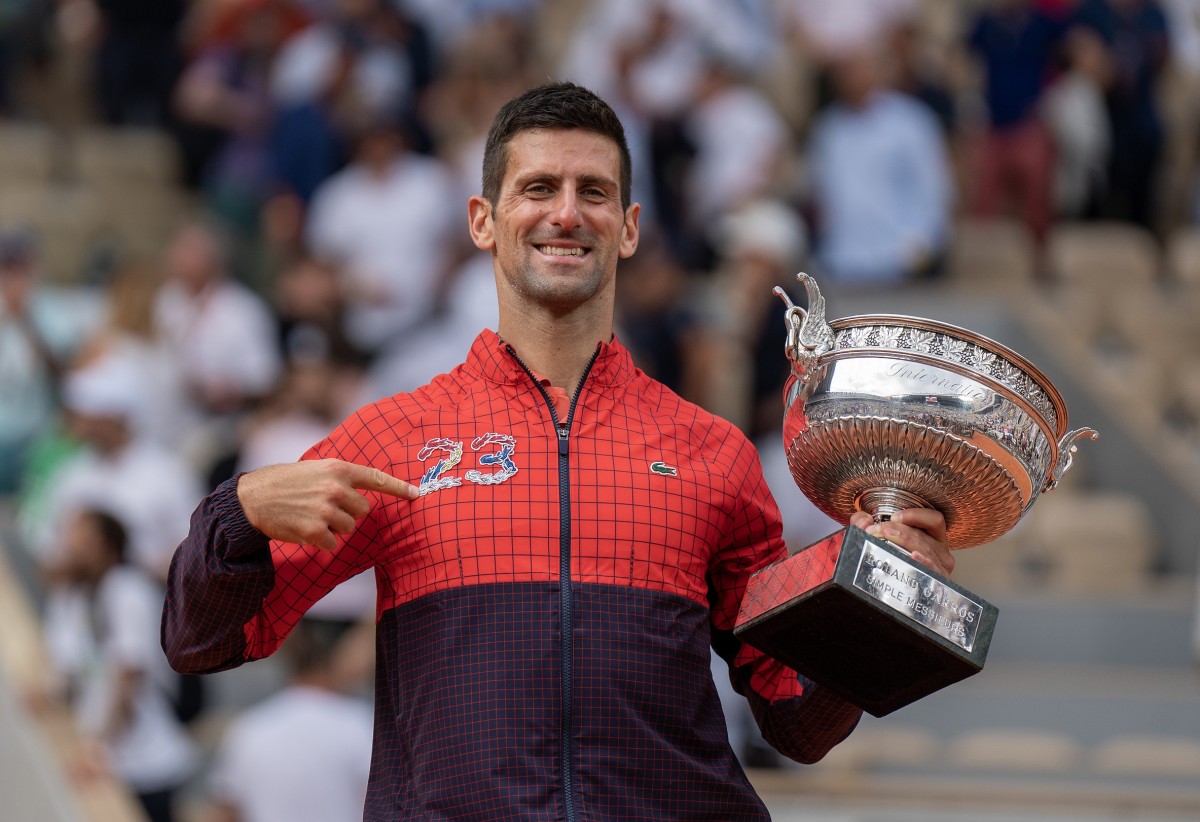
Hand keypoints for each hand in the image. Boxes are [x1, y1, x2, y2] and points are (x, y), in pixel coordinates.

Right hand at [237, 459, 418, 550]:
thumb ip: (340, 477)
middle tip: (325, 508)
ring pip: (349, 528)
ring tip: (311, 516)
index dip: (398, 488)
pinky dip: (322, 541)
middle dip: (348, 513)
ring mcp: (326, 510)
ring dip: (334, 528)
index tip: (417, 494)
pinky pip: (333, 543)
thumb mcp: (315, 468)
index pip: (376, 478)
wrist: (253, 497)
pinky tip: (305, 529)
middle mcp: (335, 488)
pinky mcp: (315, 531)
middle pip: (363, 510)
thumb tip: (366, 491)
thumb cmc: (286, 482)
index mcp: (337, 469)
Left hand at [850, 508, 952, 576]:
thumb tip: (863, 519)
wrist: (885, 599)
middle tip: (878, 530)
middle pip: (924, 535)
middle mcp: (939, 553)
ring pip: (926, 549)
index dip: (916, 515)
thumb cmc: (884, 567)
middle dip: (899, 530)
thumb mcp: (871, 540)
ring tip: (884, 538)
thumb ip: (862, 525)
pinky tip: (913, 556)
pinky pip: (934, 570)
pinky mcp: (937, 584)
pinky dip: (924, 561)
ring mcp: (939, 569)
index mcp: (931, 538)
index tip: (894, 517)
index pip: (934, 520)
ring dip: (904, 541)